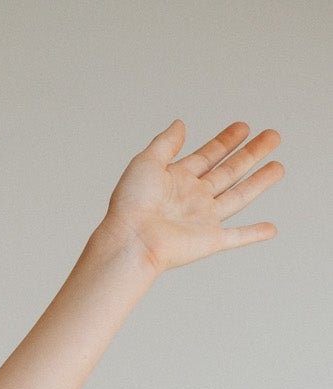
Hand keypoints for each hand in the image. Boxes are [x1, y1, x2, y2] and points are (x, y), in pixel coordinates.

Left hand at [101, 119, 282, 274]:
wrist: (132, 240)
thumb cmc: (131, 205)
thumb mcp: (146, 162)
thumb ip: (165, 143)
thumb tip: (180, 124)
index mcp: (178, 180)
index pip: (208, 155)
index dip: (226, 140)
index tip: (244, 127)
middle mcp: (193, 199)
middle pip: (229, 171)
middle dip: (251, 153)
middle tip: (272, 136)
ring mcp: (203, 219)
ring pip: (239, 197)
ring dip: (260, 182)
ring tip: (279, 166)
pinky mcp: (209, 240)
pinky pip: (237, 237)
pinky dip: (254, 234)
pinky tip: (271, 229)